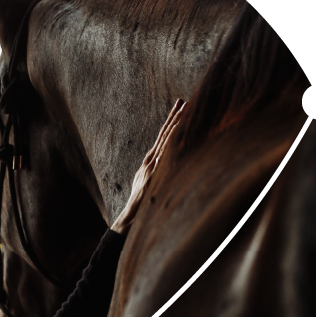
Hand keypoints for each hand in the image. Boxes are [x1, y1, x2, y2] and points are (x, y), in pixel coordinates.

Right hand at [111, 99, 185, 234]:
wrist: (131, 215)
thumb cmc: (143, 200)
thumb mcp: (151, 181)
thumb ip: (159, 170)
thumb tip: (168, 163)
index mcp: (151, 160)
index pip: (164, 135)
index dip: (172, 120)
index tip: (181, 106)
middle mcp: (151, 160)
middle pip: (165, 134)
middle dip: (174, 117)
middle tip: (184, 101)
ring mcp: (151, 167)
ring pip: (165, 143)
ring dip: (175, 127)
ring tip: (184, 113)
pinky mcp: (152, 177)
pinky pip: (163, 160)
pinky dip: (168, 149)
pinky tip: (176, 138)